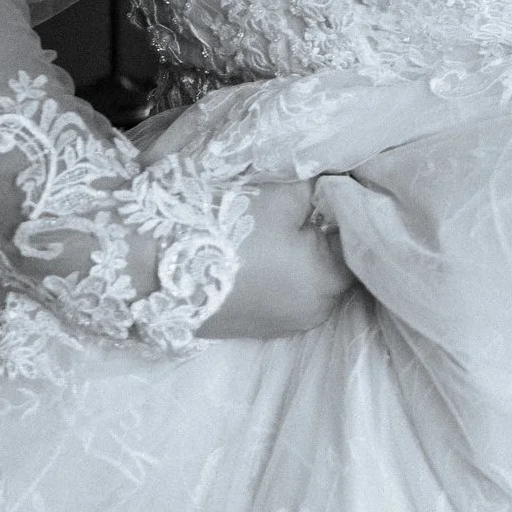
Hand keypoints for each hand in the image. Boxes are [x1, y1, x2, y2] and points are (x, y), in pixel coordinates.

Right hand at [198, 180, 357, 339]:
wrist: (151, 270)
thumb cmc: (227, 230)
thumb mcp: (283, 196)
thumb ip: (320, 189)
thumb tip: (336, 183)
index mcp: (330, 281)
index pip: (361, 242)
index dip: (352, 213)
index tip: (340, 189)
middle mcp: (315, 311)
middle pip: (337, 265)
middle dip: (329, 236)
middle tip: (315, 204)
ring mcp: (283, 325)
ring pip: (310, 282)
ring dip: (304, 258)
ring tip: (286, 227)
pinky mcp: (255, 328)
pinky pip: (282, 296)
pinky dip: (281, 276)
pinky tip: (263, 254)